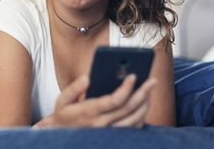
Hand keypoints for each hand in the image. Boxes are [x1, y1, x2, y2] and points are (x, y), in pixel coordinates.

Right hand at [33, 75, 156, 127]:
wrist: (62, 138)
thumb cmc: (64, 117)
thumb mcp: (61, 101)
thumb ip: (74, 88)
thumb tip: (87, 78)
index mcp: (89, 112)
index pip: (114, 100)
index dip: (126, 88)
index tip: (133, 76)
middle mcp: (101, 124)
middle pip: (128, 108)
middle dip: (142, 93)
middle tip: (152, 81)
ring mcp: (109, 133)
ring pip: (134, 119)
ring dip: (145, 104)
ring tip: (150, 90)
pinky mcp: (114, 137)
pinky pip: (133, 128)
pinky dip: (141, 116)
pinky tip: (144, 104)